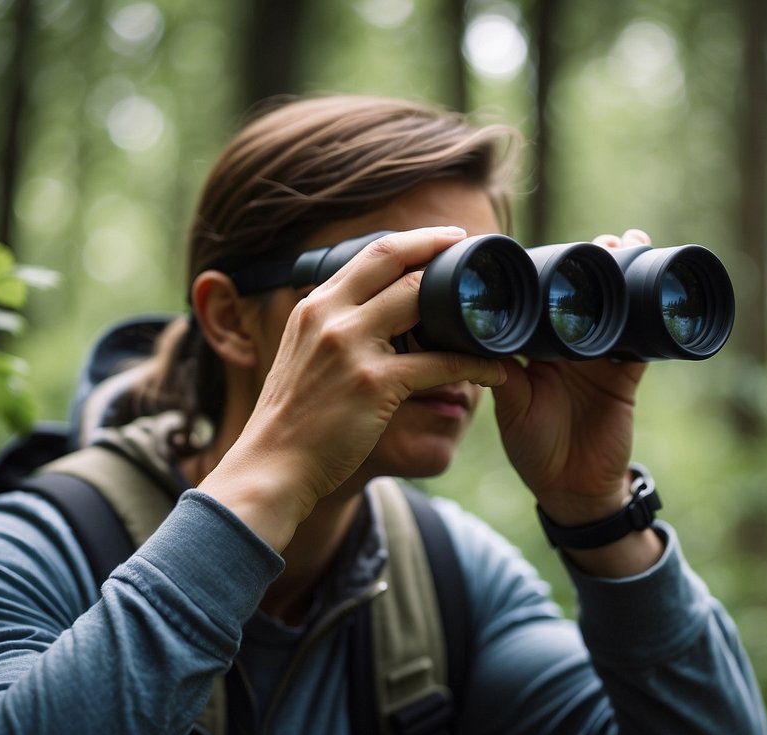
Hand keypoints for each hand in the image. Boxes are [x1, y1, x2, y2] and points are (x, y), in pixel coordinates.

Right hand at [199, 227, 506, 549]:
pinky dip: (474, 366)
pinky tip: (494, 372)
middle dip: (445, 255)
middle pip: (398, 264)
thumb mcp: (302, 354)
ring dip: (465, 310)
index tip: (448, 237)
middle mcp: (330, 316)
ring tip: (495, 318)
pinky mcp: (374, 383)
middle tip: (479, 264)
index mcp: (315, 306)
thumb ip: (332, 326)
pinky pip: (440, 364)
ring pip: (422, 304)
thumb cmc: (293, 419)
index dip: (418, 240)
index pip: (373, 253)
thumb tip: (372, 312)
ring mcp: (351, 347)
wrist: (272, 465)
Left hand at [491, 229, 661, 574]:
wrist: (573, 490)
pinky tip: (656, 287)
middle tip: (599, 240)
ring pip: (614, 307)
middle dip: (590, 264)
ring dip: (622, 275)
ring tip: (627, 244)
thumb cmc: (535, 449)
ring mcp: (601, 358)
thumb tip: (483, 335)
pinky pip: (643, 339)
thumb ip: (502, 372)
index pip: (539, 302)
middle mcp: (569, 347)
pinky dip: (650, 315)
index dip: (543, 274)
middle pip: (580, 296)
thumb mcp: (512, 406)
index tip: (546, 247)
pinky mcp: (627, 375)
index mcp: (537, 350)